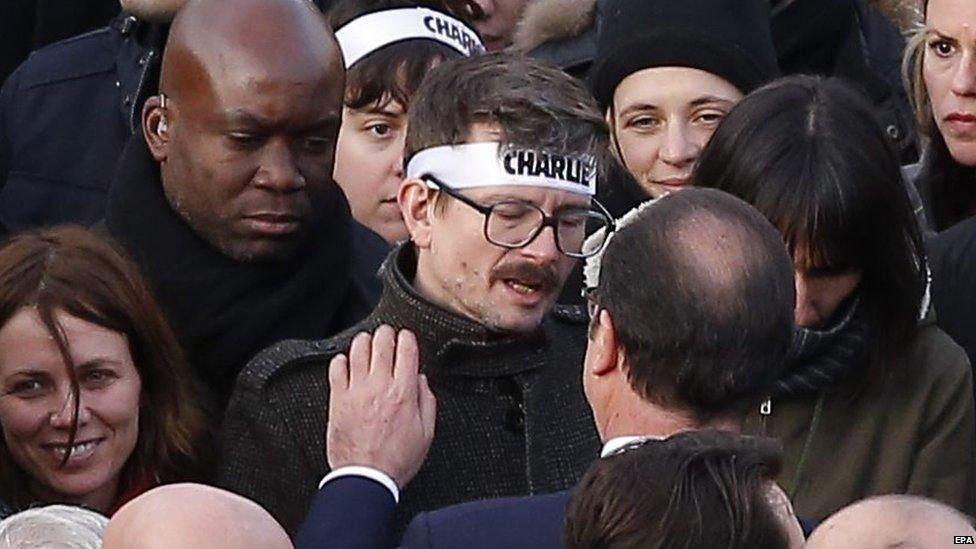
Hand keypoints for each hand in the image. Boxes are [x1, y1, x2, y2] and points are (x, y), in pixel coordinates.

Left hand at [326, 325, 435, 487]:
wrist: (366, 478)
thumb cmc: (395, 459)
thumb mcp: (426, 433)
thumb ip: (427, 402)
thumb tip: (422, 381)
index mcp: (403, 393)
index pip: (406, 350)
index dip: (407, 338)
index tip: (407, 338)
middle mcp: (379, 387)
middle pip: (382, 343)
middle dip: (387, 333)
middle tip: (388, 335)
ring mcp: (356, 391)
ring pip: (358, 350)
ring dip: (365, 341)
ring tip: (368, 341)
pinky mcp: (337, 399)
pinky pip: (336, 368)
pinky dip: (342, 359)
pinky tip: (346, 361)